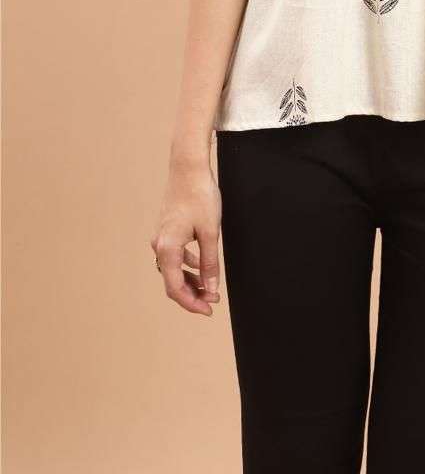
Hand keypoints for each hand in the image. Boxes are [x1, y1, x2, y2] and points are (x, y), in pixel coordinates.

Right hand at [150, 162, 221, 315]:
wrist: (188, 167)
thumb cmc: (200, 196)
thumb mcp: (210, 232)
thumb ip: (209, 263)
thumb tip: (210, 288)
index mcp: (167, 248)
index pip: (175, 288)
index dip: (192, 303)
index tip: (209, 309)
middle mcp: (159, 244)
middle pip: (172, 280)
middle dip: (192, 294)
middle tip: (212, 301)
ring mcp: (162, 236)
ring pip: (173, 268)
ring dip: (190, 280)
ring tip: (209, 286)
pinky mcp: (167, 228)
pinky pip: (175, 254)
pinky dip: (187, 264)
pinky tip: (201, 263)